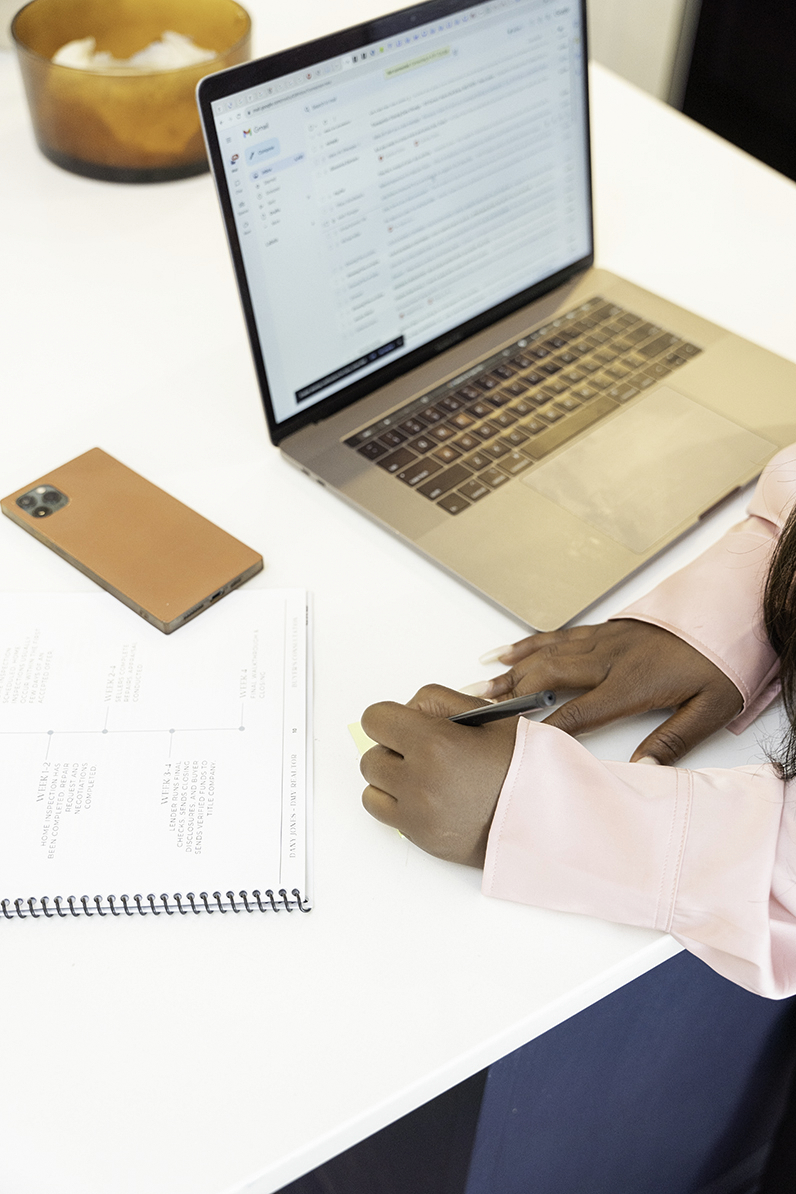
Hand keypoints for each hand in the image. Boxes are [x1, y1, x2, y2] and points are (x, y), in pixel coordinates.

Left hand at [360, 684, 517, 867]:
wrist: (546, 817)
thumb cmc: (524, 765)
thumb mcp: (490, 716)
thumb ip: (440, 703)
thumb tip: (409, 709)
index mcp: (435, 741)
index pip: (375, 719)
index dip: (390, 719)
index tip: (406, 725)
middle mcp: (419, 778)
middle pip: (371, 755)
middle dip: (392, 750)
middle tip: (423, 752)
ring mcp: (416, 812)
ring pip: (371, 786)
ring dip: (391, 779)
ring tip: (424, 777)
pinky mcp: (419, 836)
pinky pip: (382, 813)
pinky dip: (395, 803)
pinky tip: (424, 798)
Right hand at [471, 620, 742, 764]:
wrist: (731, 613)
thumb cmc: (720, 663)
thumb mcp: (709, 709)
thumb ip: (672, 741)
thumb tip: (642, 771)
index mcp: (632, 683)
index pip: (578, 713)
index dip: (545, 730)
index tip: (517, 743)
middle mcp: (610, 658)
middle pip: (548, 677)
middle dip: (510, 695)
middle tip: (477, 710)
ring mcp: (604, 639)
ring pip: (546, 654)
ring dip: (510, 671)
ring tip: (479, 686)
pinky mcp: (605, 628)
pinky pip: (557, 635)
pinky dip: (527, 644)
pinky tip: (506, 652)